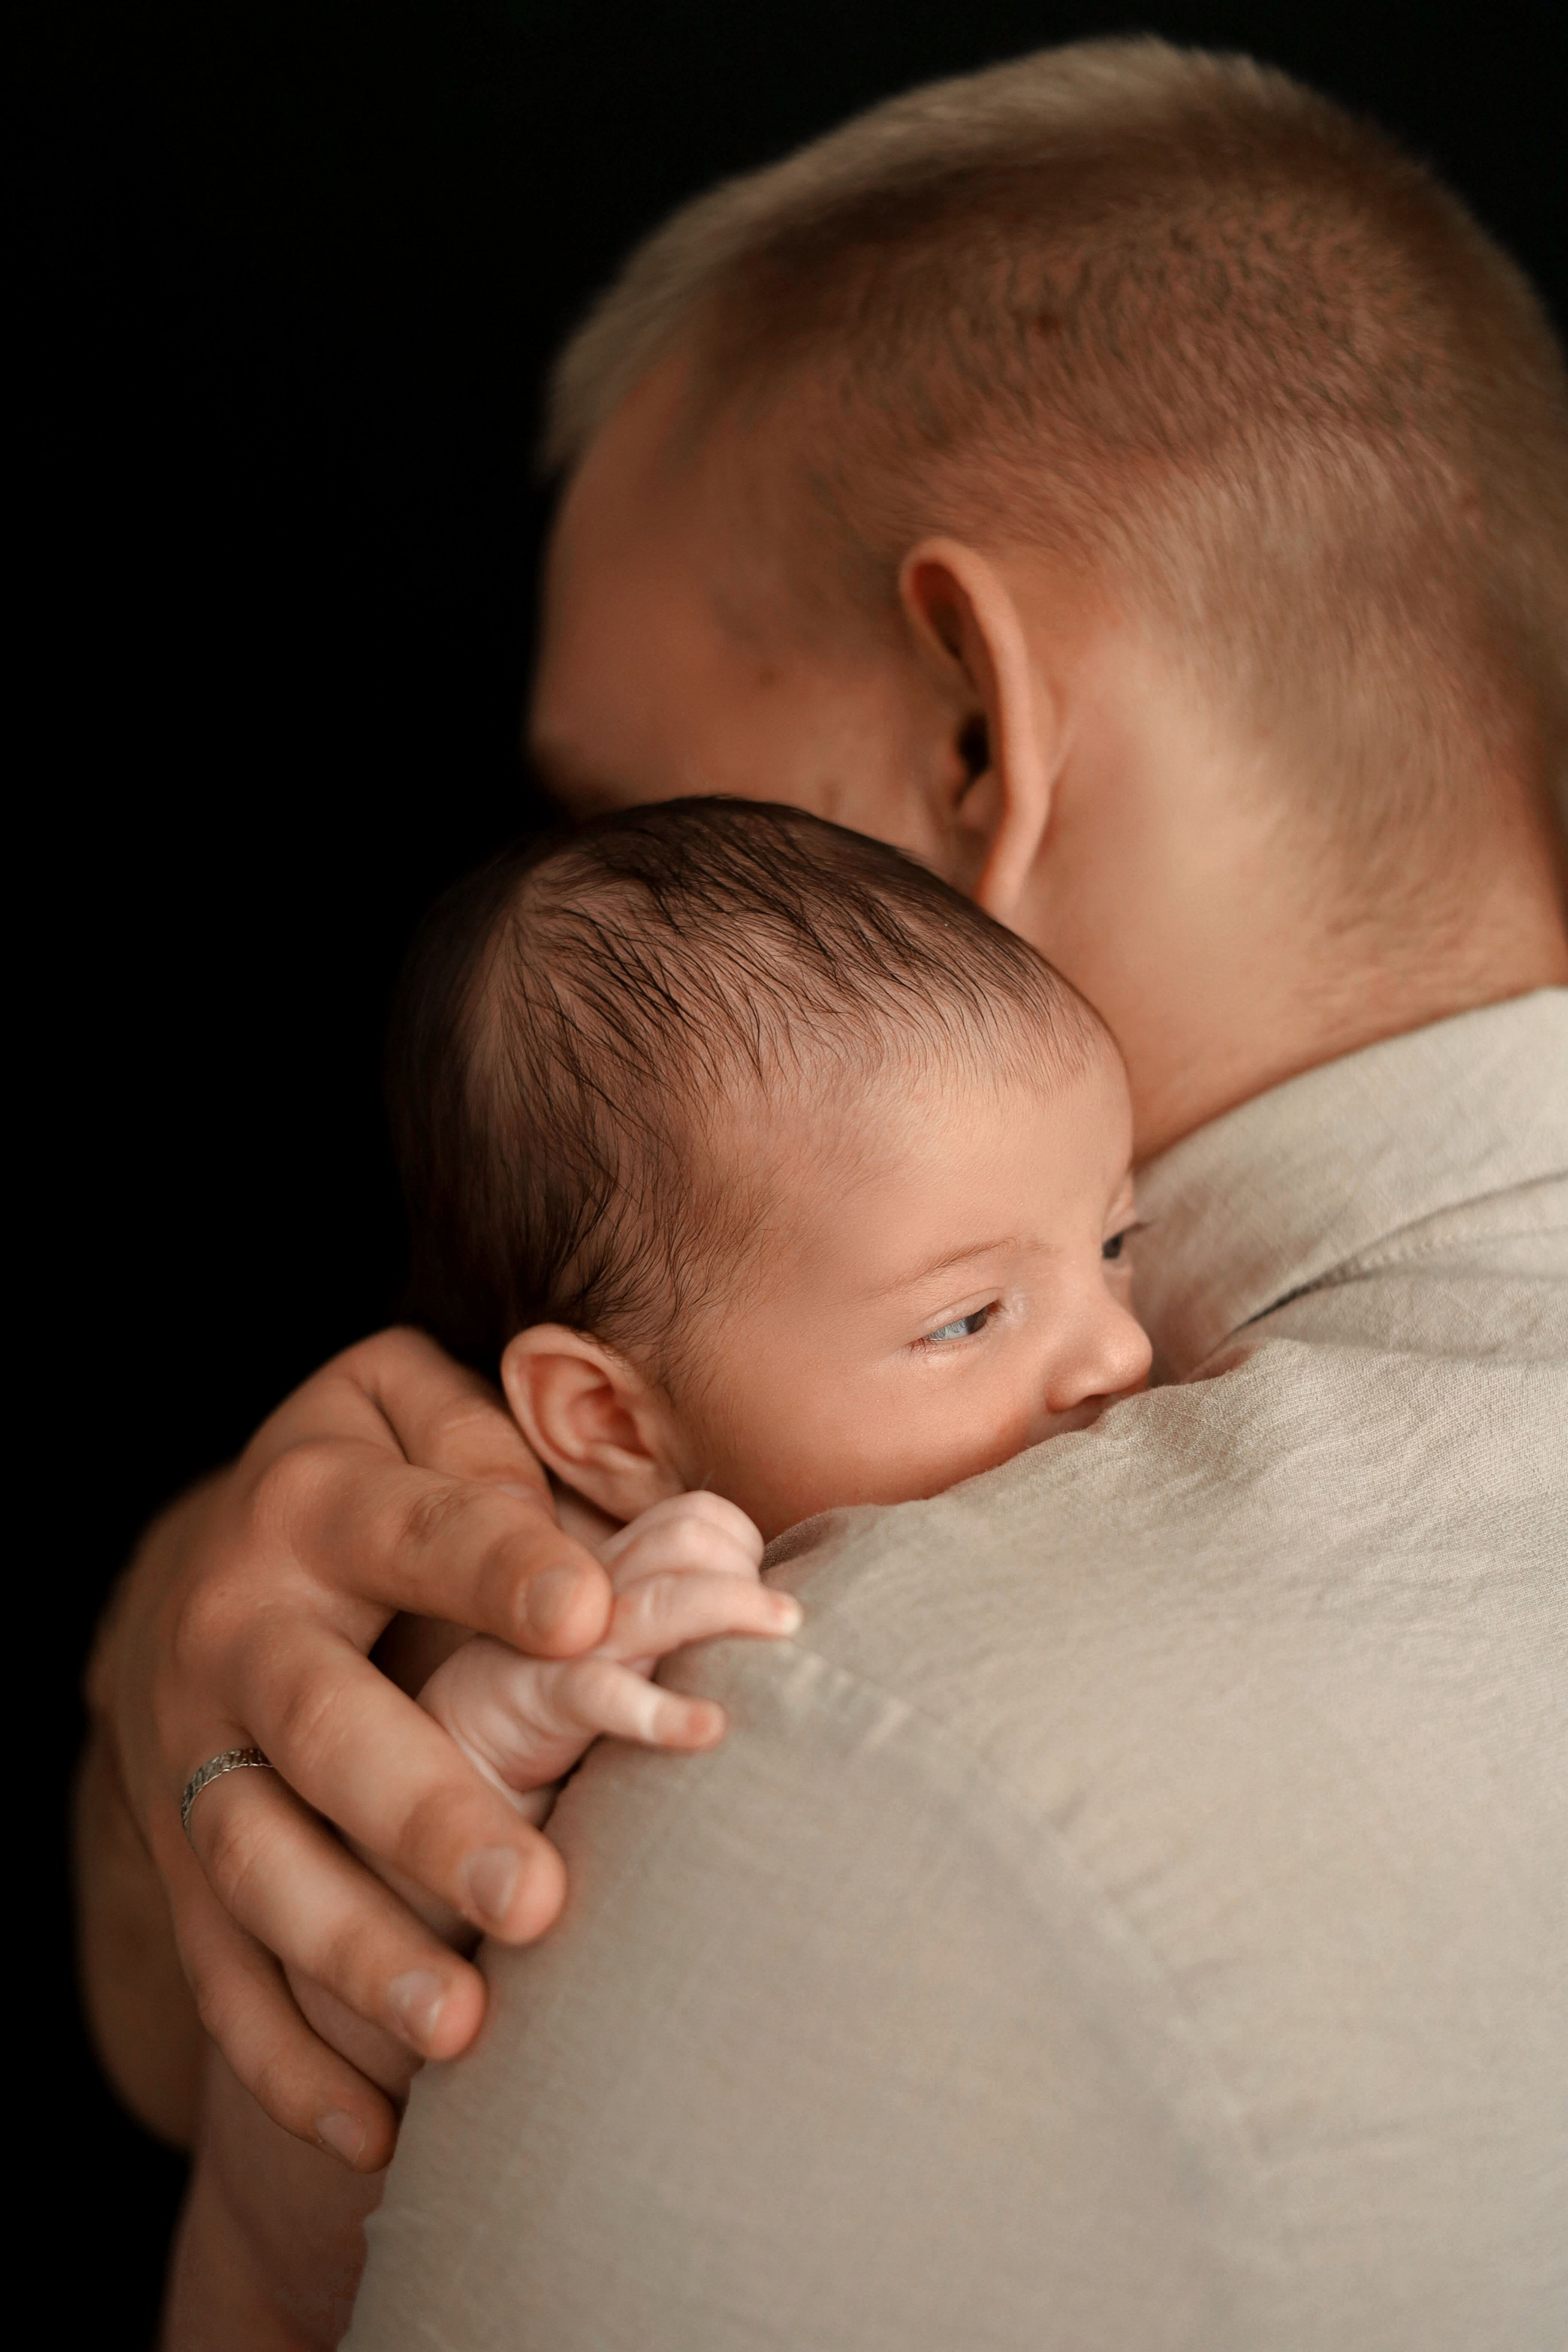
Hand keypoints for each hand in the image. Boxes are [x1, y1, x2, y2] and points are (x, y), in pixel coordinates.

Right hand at [85, 1328, 615, 2170]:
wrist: (199, 1567)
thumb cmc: (369, 1480)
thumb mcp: (404, 1403)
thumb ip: (481, 1438)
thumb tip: (562, 1531)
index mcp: (312, 1504)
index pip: (412, 1529)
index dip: (496, 1567)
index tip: (592, 1615)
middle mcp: (237, 1632)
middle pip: (318, 1726)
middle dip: (421, 1813)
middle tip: (533, 1895)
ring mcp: (194, 1755)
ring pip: (258, 1868)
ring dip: (353, 1955)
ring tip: (461, 2029)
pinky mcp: (179, 1859)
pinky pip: (219, 1970)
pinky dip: (285, 2061)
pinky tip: (375, 2132)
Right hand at [419, 1492, 797, 1811]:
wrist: (409, 1820)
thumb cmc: (526, 1768)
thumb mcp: (607, 1703)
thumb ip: (661, 1665)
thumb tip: (762, 1672)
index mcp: (595, 1591)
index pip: (683, 1525)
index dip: (736, 1545)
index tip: (769, 1609)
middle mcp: (569, 1601)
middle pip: (678, 1537)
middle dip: (739, 1565)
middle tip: (786, 1625)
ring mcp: (539, 1649)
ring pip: (650, 1595)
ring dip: (729, 1605)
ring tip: (783, 1635)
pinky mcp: (513, 1706)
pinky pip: (595, 1689)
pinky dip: (661, 1709)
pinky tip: (707, 1729)